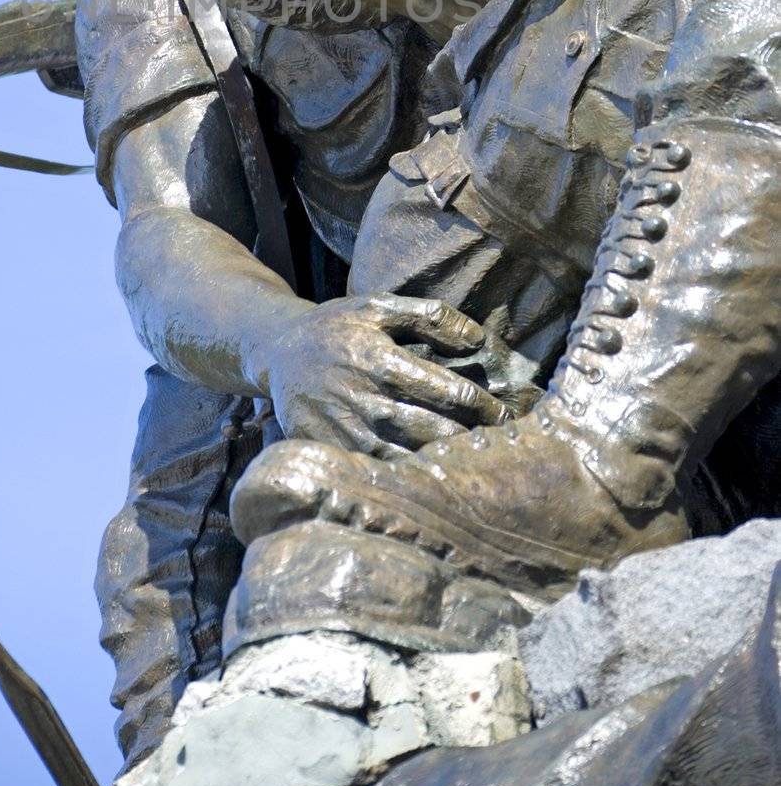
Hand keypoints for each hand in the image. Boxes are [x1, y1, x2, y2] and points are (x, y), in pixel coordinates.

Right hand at [265, 294, 512, 460]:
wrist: (278, 354)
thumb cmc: (338, 328)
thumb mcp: (377, 306)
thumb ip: (430, 316)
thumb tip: (477, 339)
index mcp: (381, 361)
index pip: (449, 392)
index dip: (485, 406)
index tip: (506, 414)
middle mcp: (366, 401)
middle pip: (436, 432)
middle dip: (474, 440)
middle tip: (502, 447)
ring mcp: (348, 433)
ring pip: (411, 459)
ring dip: (447, 464)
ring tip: (475, 467)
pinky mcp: (334, 454)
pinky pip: (381, 473)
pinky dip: (411, 478)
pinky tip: (433, 478)